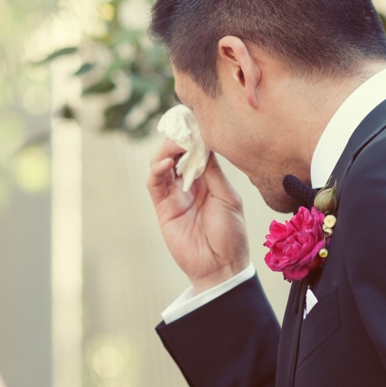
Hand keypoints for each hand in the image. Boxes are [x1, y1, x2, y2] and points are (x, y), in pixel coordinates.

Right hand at [148, 139, 249, 292]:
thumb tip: (205, 144)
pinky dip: (157, 170)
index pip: (196, 151)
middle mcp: (189, 185)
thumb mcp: (227, 197)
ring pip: (161, 165)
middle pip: (176, 154)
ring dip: (166, 151)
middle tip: (184, 130)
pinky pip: (154, 184)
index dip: (193, 136)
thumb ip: (213, 172)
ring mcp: (174, 196)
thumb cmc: (231, 234)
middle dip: (178, 139)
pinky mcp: (162, 208)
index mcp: (208, 180)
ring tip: (176, 144)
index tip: (194, 119)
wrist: (222, 266)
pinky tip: (166, 162)